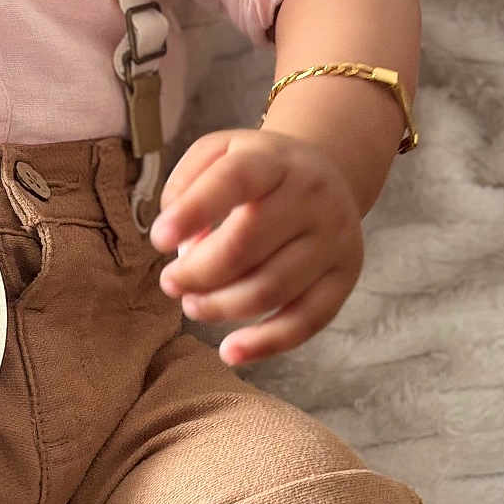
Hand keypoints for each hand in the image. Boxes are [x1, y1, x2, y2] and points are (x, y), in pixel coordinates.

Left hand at [149, 128, 363, 364]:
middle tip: (169, 282)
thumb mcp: (219, 152)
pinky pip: (306, 320)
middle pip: (246, 245)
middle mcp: (312, 197)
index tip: (159, 240)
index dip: (194, 211)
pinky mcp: (344, 276)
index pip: (235, 180)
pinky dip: (266, 344)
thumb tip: (175, 237)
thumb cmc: (259, 171)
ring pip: (270, 289)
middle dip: (197, 273)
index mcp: (275, 160)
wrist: (328, 174)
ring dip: (220, 307)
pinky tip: (230, 351)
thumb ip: (187, 183)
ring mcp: (333, 239)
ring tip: (192, 304)